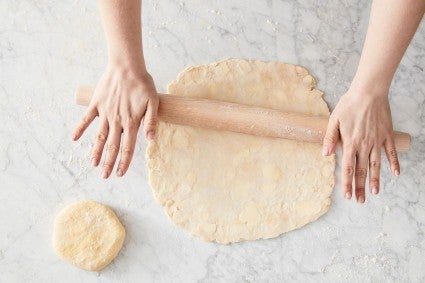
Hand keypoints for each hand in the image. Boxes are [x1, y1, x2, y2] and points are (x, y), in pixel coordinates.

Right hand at [72, 63, 158, 178]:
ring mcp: (104, 112)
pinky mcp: (96, 104)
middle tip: (105, 176)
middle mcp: (116, 120)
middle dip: (108, 162)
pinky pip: (86, 119)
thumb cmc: (142, 84)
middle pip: (111, 145)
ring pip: (99, 136)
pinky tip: (74, 139)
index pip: (128, 147)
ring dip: (95, 151)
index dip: (124, 161)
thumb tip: (150, 140)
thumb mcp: (153, 102)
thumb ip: (152, 121)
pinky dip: (80, 129)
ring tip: (92, 164)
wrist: (126, 66)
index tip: (120, 173)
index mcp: (131, 122)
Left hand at [322, 86, 399, 202]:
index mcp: (350, 143)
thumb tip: (325, 155)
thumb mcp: (333, 120)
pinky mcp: (386, 135)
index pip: (347, 168)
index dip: (347, 183)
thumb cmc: (349, 105)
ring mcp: (377, 141)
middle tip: (360, 201)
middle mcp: (364, 145)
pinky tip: (396, 174)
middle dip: (360, 187)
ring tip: (375, 193)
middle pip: (361, 170)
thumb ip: (329, 138)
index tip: (347, 195)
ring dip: (376, 180)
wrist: (368, 92)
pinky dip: (394, 163)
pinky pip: (391, 152)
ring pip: (376, 165)